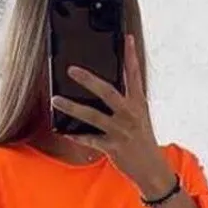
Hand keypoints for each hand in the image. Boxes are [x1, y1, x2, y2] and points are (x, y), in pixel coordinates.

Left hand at [51, 35, 175, 197]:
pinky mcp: (113, 147)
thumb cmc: (142, 142)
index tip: (127, 38)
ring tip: (55, 100)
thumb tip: (102, 89)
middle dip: (89, 79)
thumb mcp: (139, 118)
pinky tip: (63, 131)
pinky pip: (89, 139)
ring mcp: (121, 131)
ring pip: (92, 116)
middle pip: (108, 92)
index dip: (131, 56)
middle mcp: (130, 115)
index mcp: (138, 104)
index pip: (134, 76)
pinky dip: (75, 135)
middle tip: (71, 70)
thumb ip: (125, 102)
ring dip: (72, 107)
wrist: (152, 170)